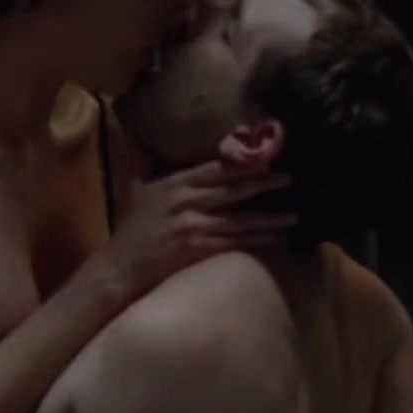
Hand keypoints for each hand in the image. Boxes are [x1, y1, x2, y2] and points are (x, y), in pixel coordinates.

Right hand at [102, 160, 294, 302]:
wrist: (119, 267)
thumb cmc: (129, 230)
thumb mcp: (138, 192)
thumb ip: (155, 172)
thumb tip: (155, 146)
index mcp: (173, 184)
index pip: (213, 169)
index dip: (241, 164)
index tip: (265, 158)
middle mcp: (185, 201)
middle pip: (232, 190)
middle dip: (263, 183)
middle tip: (289, 178)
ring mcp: (192, 226)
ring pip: (239, 219)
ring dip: (268, 217)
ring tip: (293, 215)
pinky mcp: (197, 249)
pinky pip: (234, 243)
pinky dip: (256, 240)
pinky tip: (275, 239)